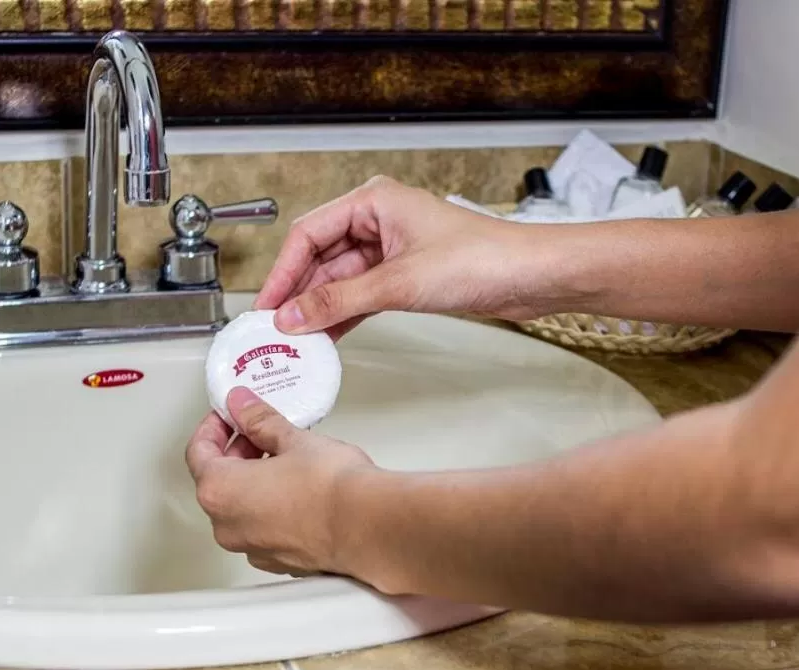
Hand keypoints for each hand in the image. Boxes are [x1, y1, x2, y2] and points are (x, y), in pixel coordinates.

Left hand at [186, 388, 375, 576]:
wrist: (369, 527)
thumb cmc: (331, 488)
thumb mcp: (293, 440)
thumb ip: (260, 422)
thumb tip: (244, 408)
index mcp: (220, 492)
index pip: (198, 452)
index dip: (214, 427)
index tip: (231, 414)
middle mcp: (228, 527)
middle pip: (217, 482)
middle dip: (236, 453)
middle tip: (260, 431)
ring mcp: (253, 549)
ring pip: (240, 508)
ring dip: (254, 482)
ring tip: (285, 459)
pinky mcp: (280, 561)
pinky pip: (264, 528)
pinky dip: (271, 508)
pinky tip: (297, 490)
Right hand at [255, 176, 539, 338]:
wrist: (532, 276)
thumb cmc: (483, 258)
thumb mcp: (399, 283)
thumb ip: (340, 301)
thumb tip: (294, 316)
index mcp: (373, 201)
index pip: (308, 234)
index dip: (282, 273)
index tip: (266, 307)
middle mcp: (379, 219)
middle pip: (320, 257)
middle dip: (298, 294)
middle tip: (276, 329)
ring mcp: (392, 248)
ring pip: (340, 279)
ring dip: (320, 308)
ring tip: (297, 340)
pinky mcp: (406, 274)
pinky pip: (361, 294)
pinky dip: (344, 314)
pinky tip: (327, 337)